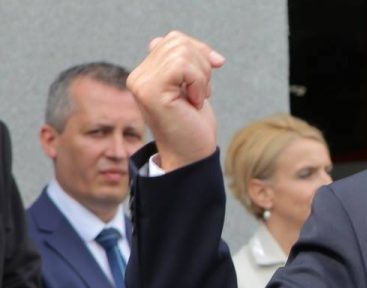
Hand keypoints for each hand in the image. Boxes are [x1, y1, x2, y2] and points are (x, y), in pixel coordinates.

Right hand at [126, 31, 225, 171]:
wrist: (190, 156)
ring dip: (202, 76)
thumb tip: (190, 45)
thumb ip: (184, 65)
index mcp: (145, 73)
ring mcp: (141, 82)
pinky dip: (199, 82)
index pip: (174, 40)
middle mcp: (138, 75)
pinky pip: (182, 66)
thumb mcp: (191, 87)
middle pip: (179, 42)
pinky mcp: (149, 91)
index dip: (199, 50)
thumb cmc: (193, 125)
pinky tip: (195, 102)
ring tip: (198, 98)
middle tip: (203, 92)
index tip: (216, 65)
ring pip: (182, 51)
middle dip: (202, 64)